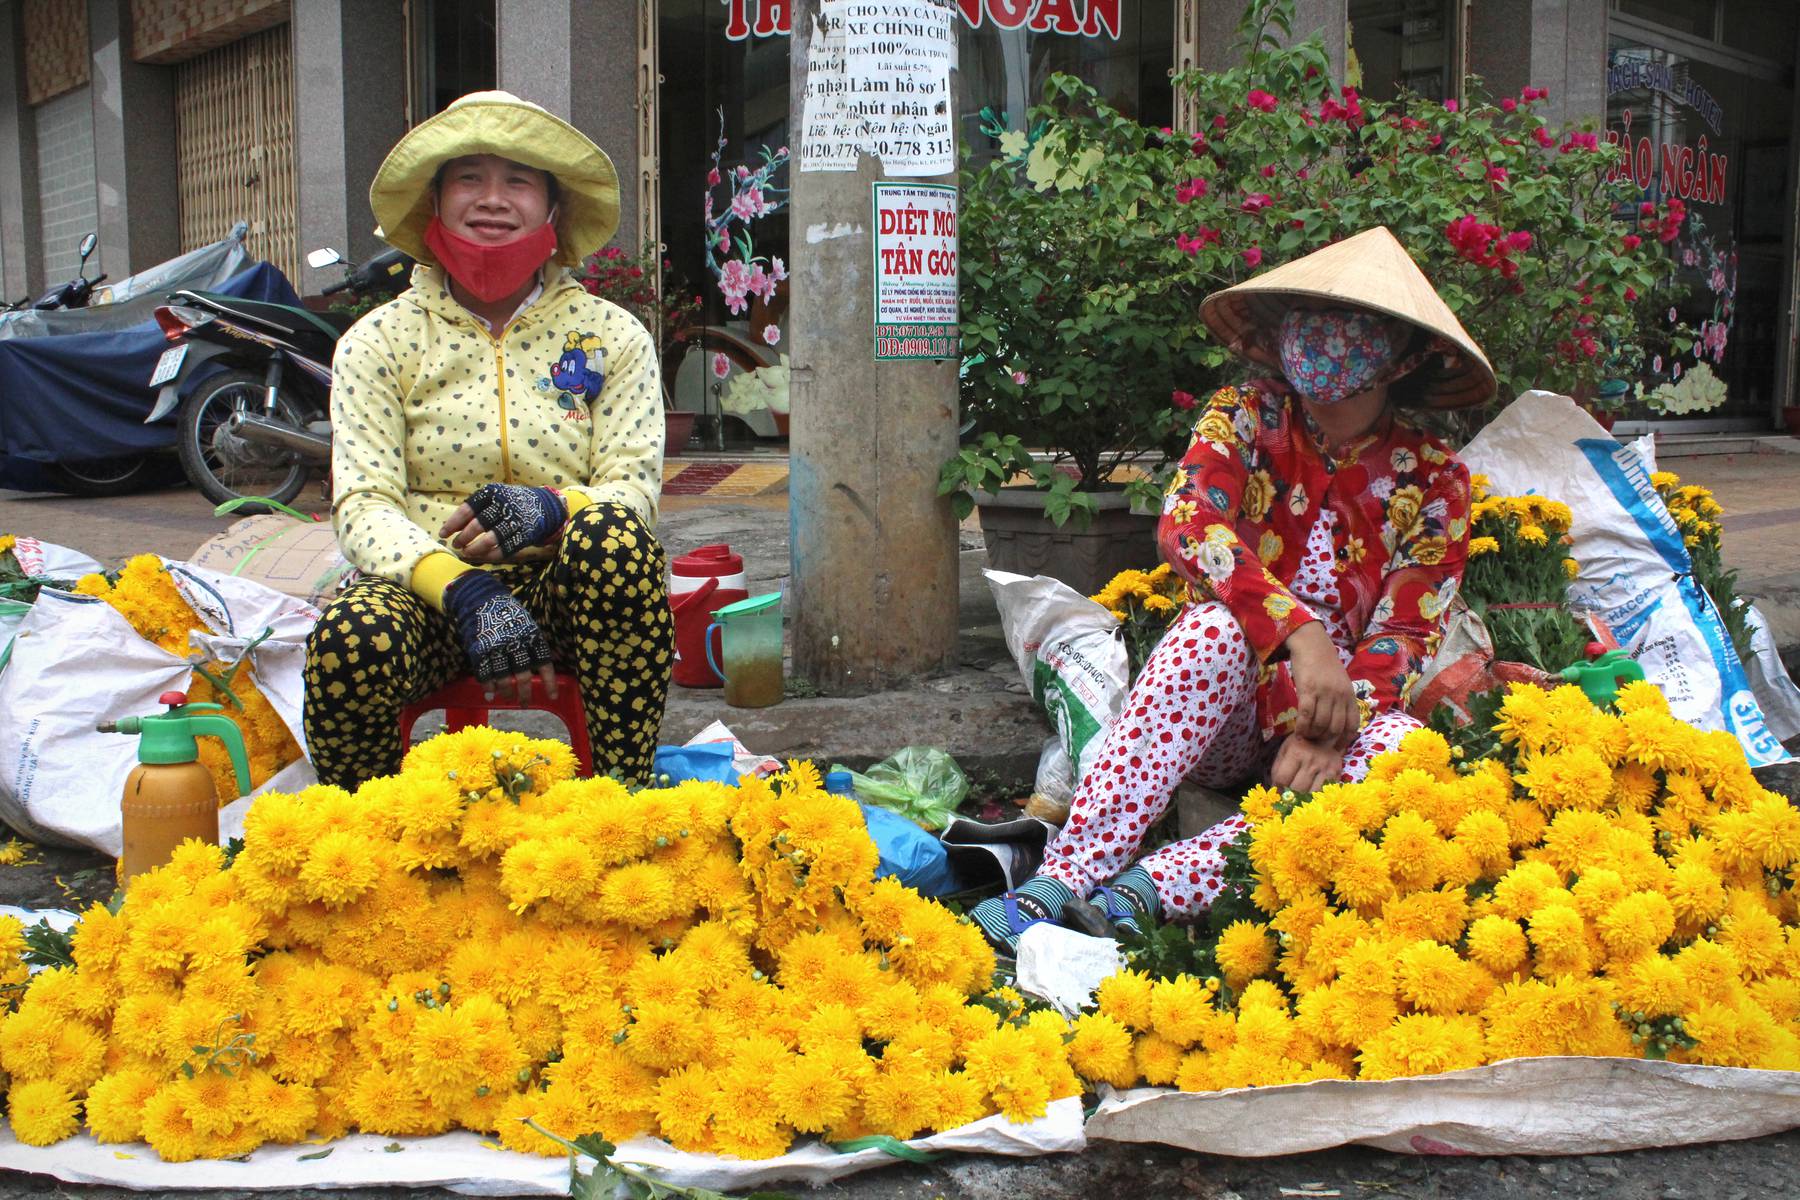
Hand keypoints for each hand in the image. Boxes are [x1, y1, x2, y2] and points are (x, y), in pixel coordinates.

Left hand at [440, 484, 563, 561]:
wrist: (545, 505)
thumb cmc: (511, 502)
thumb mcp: (494, 497)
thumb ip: (475, 510)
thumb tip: (451, 527)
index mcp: (492, 493)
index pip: (467, 510)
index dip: (453, 523)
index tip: (443, 534)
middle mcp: (504, 505)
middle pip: (478, 526)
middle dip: (463, 538)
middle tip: (456, 544)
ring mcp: (515, 521)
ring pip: (490, 540)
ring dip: (475, 548)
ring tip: (467, 552)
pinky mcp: (524, 535)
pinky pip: (503, 550)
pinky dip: (489, 555)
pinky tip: (481, 556)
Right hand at [442, 571, 558, 702]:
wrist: (480, 598)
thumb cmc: (507, 613)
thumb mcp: (527, 624)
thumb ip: (533, 643)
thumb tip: (542, 664)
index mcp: (531, 636)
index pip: (544, 663)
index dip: (549, 682)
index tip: (552, 696)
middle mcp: (515, 644)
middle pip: (522, 677)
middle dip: (525, 693)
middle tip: (525, 704)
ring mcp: (496, 648)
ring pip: (503, 679)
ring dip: (506, 692)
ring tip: (508, 698)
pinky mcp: (479, 650)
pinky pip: (484, 674)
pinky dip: (487, 686)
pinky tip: (490, 693)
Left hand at [1269, 734, 1344, 794]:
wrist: (1327, 736)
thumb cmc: (1301, 745)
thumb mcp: (1286, 750)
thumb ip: (1278, 769)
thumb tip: (1274, 790)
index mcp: (1296, 751)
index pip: (1282, 779)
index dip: (1278, 789)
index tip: (1278, 792)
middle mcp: (1311, 759)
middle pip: (1296, 789)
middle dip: (1289, 797)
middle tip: (1287, 800)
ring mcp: (1325, 767)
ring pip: (1310, 794)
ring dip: (1302, 800)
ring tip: (1298, 801)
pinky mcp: (1336, 773)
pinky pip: (1323, 793)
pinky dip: (1315, 799)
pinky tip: (1311, 798)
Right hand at [1285, 622, 1359, 746]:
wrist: (1311, 645)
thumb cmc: (1324, 665)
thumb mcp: (1340, 683)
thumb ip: (1341, 701)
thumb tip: (1337, 725)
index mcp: (1350, 696)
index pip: (1352, 726)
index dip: (1344, 741)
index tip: (1334, 748)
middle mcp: (1340, 696)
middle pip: (1335, 728)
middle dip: (1324, 740)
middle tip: (1315, 743)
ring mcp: (1325, 693)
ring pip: (1320, 724)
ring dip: (1312, 734)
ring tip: (1305, 736)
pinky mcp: (1308, 690)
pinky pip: (1306, 715)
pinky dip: (1302, 726)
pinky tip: (1297, 730)